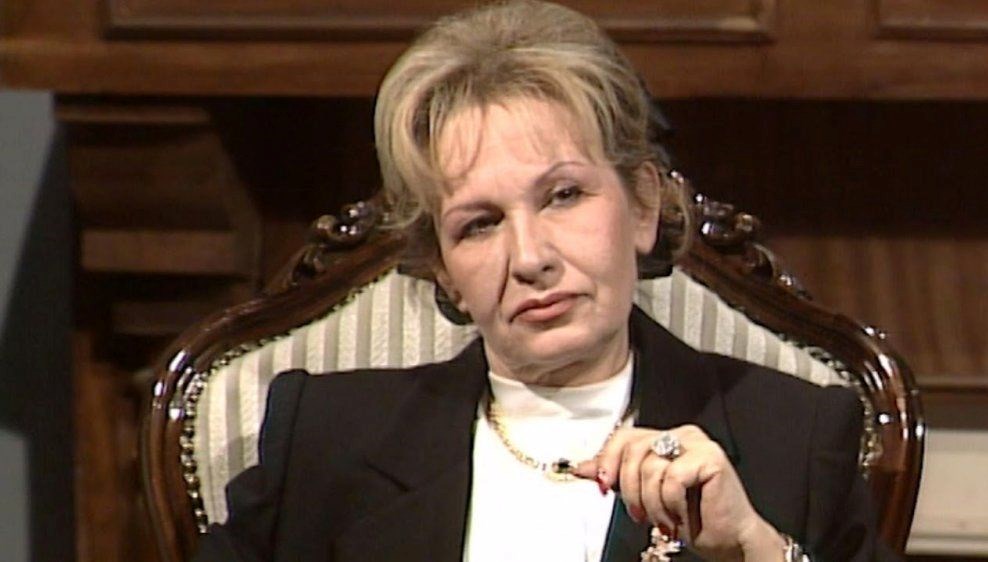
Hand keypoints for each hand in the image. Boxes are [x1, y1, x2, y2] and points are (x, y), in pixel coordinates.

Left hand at [573, 425, 783, 561]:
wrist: (730, 542)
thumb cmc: (692, 520)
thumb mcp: (643, 496)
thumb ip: (617, 477)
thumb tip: (581, 467)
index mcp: (665, 439)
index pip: (624, 437)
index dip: (608, 460)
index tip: (604, 486)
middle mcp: (682, 435)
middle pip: (634, 449)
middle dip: (629, 488)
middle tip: (639, 514)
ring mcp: (698, 444)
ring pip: (650, 465)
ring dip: (651, 502)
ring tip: (663, 520)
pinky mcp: (711, 458)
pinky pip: (672, 477)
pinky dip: (670, 503)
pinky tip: (679, 515)